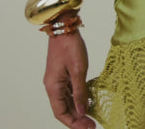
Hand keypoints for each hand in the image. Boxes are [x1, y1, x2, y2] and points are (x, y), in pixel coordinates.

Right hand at [43, 12, 95, 128]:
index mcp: (53, 86)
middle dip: (77, 119)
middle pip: (63, 108)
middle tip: (92, 125)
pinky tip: (87, 101)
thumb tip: (81, 111)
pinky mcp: (62, 73)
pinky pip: (69, 91)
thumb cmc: (70, 46)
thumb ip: (80, 91)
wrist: (64, 26)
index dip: (73, 123)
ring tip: (91, 117)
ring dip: (77, 110)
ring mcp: (57, 79)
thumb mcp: (78, 69)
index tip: (87, 128)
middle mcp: (52, 85)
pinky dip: (77, 98)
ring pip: (66, 100)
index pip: (60, 112)